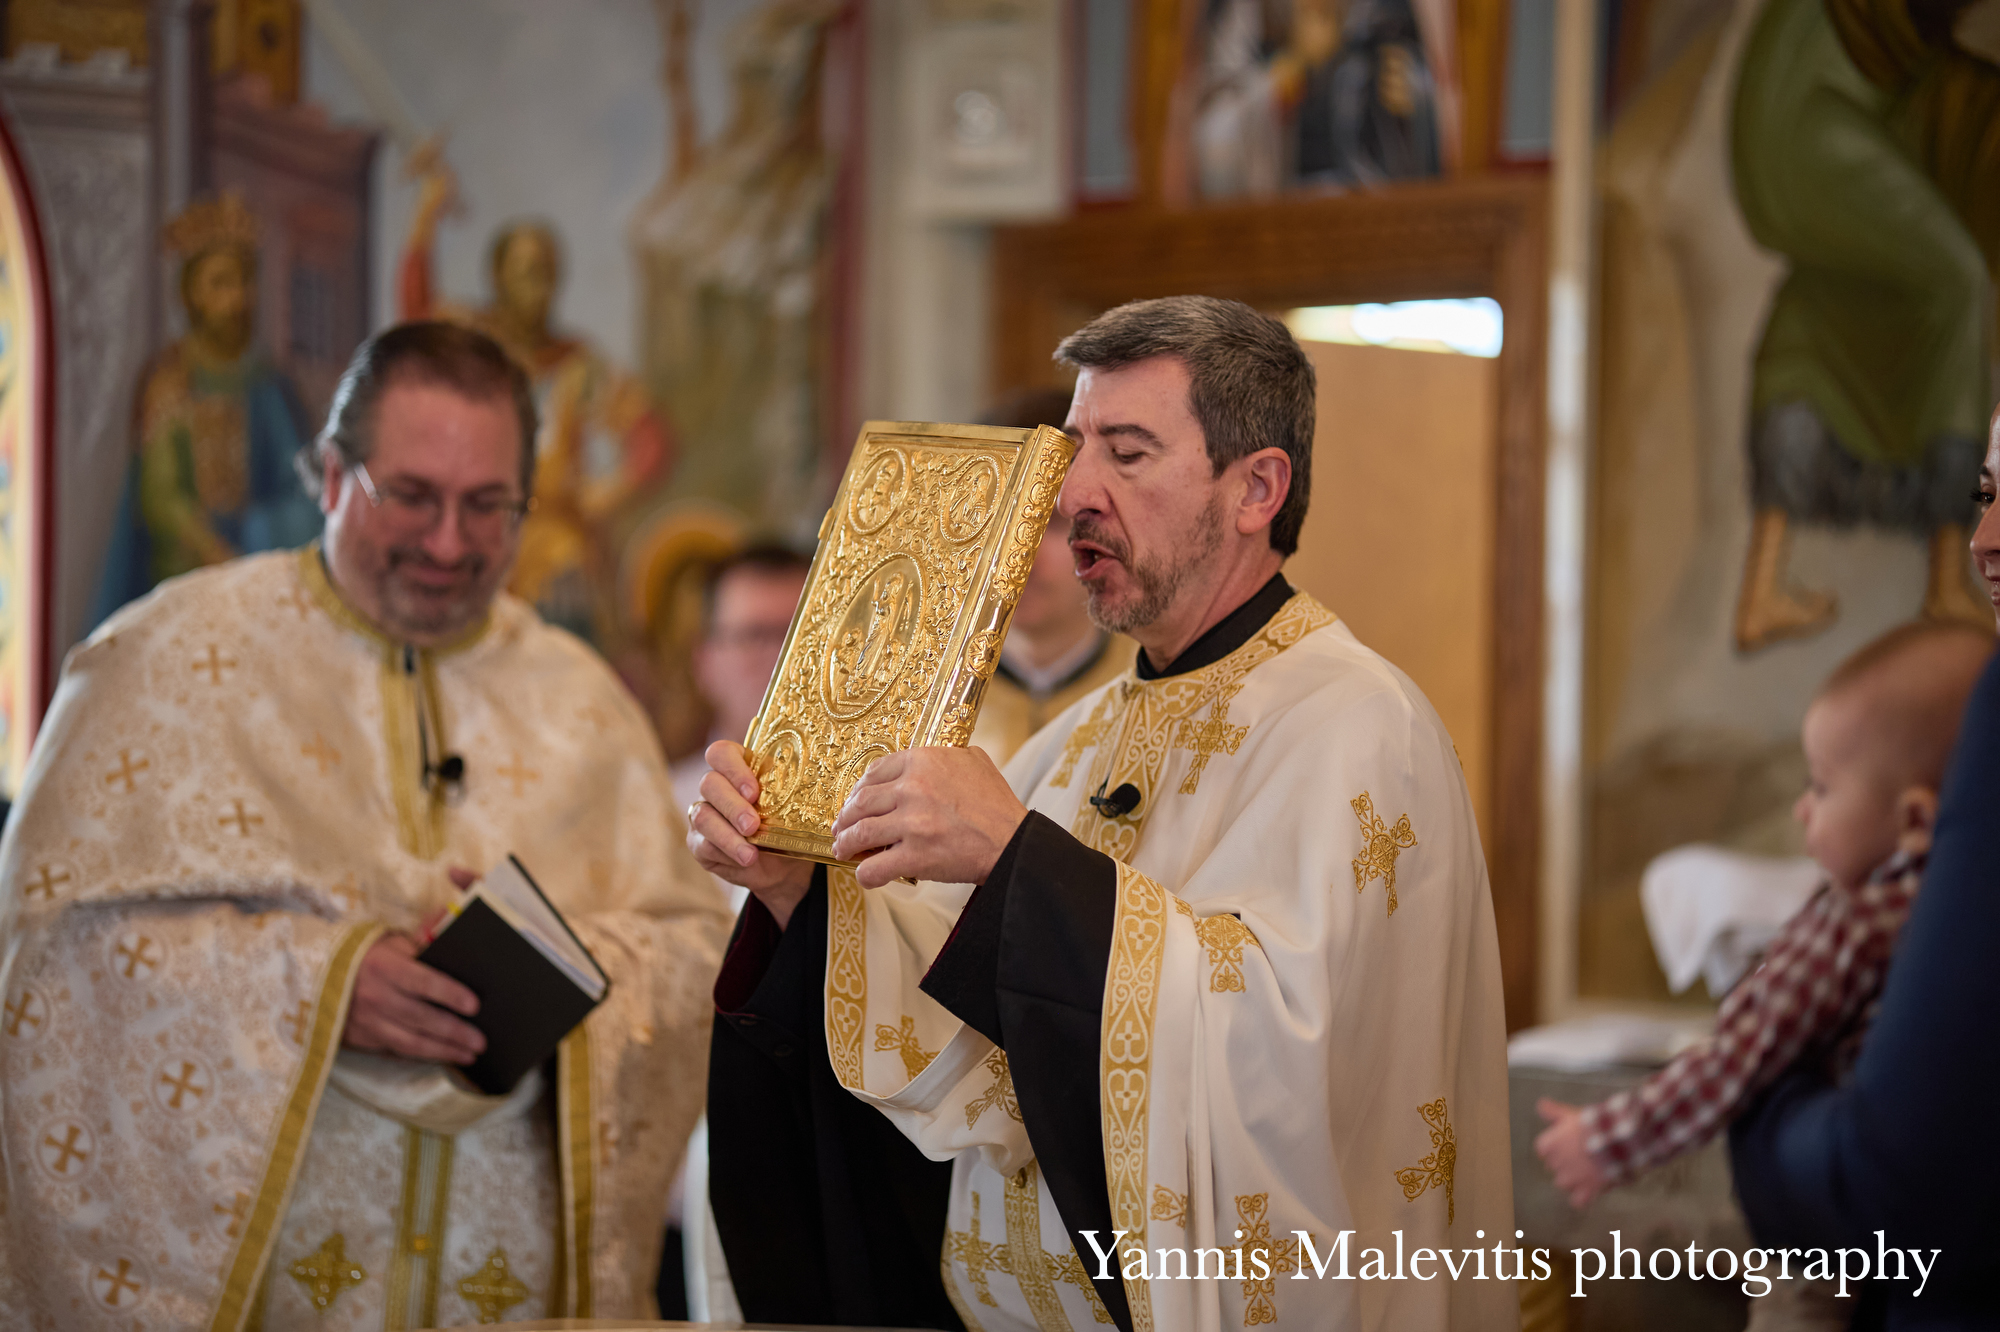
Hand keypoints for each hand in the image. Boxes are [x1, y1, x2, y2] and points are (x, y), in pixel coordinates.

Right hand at [342, 934, 483, 1064]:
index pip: (424, 982)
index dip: (450, 994)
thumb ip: (422, 938)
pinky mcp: (360, 1038)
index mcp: (386, 967)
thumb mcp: (390, 941)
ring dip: (442, 1050)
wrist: (317, 975)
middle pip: (421, 1018)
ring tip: (469, 1055)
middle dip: (454, 1032)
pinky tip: (441, 1056)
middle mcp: (376, 996)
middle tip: (481, 1041)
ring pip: (410, 1042)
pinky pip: (395, 1050)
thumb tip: (450, 923)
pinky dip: (421, 1055)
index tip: (475, 1006)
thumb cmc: (365, 955)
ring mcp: (367, 1021)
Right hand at [687, 740, 813, 928]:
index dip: (734, 769)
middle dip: (733, 805)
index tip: (755, 792)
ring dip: (728, 835)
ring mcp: (703, 813)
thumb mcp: (794, 807)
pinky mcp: (699, 842)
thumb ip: (791, 791)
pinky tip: (745, 860)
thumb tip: (813, 781)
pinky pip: (703, 844)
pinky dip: (726, 852)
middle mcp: (716, 787)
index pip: (721, 753)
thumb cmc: (789, 827)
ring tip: (751, 853)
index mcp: (738, 767)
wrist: (784, 866)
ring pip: (702, 815)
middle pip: (710, 783)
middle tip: (753, 825)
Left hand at [829, 747, 1026, 888]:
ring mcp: (912, 823)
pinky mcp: (916, 856)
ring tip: (844, 849)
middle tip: (841, 827)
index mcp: (923, 762)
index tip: (855, 800)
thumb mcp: (974, 760)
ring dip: (846, 844)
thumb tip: (927, 757)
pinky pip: (875, 868)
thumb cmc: (997, 804)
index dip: (859, 789)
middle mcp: (913, 789)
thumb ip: (947, 754)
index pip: (874, 772)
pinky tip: (866, 875)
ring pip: (860, 833)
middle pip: (861, 802)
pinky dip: (865, 874)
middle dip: (846, 817)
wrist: (1013, 842)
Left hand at [1535, 1098, 1608, 1208]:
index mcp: (1548, 1145)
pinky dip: (1582, 1198)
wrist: (1616, 1139)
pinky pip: (1578, 1201)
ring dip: (1573, 1180)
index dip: (1556, 1147)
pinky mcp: (1587, 1190)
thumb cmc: (1592, 1124)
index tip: (1568, 1144)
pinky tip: (1590, 1190)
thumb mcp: (1571, 1113)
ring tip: (1588, 1171)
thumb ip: (1553, 1111)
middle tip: (1582, 1155)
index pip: (1543, 1151)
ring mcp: (1571, 1179)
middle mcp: (1556, 1164)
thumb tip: (1540, 1105)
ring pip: (1564, 1184)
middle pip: (1554, 1167)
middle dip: (1565, 1163)